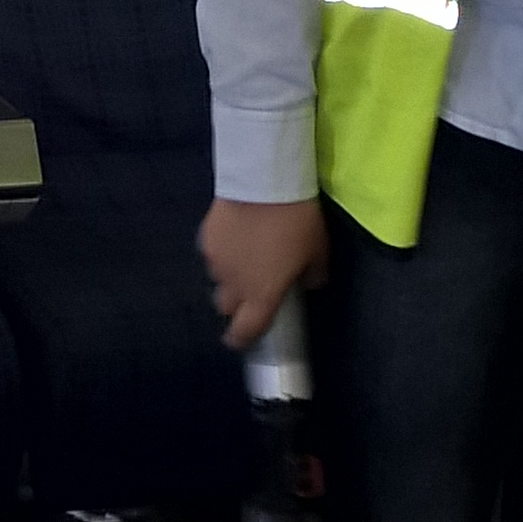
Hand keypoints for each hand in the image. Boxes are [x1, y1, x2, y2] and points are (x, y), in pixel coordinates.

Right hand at [198, 195, 326, 349]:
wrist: (264, 182)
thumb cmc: (296, 222)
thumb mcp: (318, 251)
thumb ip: (312, 275)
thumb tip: (308, 283)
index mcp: (261, 296)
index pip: (244, 331)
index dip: (241, 339)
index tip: (241, 339)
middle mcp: (233, 285)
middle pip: (225, 306)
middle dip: (236, 302)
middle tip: (252, 286)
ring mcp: (215, 261)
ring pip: (217, 277)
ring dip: (229, 274)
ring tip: (244, 253)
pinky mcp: (205, 236)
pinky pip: (212, 253)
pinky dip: (222, 250)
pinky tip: (235, 234)